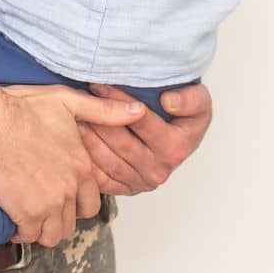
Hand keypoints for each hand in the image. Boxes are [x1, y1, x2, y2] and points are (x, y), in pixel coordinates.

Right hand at [0, 84, 145, 248]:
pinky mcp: (27, 213)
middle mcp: (70, 188)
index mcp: (82, 165)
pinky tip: (14, 219)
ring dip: (42, 228)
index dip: (77, 201)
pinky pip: (29, 236)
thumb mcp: (68, 101)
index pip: (92, 202)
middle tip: (44, 207)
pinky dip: (21, 232)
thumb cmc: (22, 109)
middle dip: (60, 218)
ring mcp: (49, 203)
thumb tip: (138, 110)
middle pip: (73, 221)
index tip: (61, 194)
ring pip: (54, 234)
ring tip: (30, 215)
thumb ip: (105, 110)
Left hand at [78, 82, 212, 195]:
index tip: (98, 84)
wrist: (182, 135)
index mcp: (175, 148)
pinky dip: (88, 161)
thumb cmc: (186, 115)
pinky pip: (102, 178)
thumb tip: (168, 102)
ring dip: (89, 139)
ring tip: (73, 117)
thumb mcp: (200, 100)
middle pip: (121, 143)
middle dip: (98, 119)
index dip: (117, 101)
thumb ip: (190, 99)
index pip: (140, 121)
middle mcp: (159, 169)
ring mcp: (141, 182)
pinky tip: (75, 143)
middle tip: (78, 100)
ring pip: (108, 161)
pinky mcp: (127, 189)